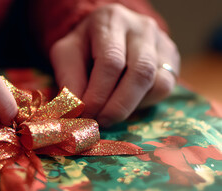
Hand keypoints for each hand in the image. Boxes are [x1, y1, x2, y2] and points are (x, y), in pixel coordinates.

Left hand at [50, 3, 179, 126]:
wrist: (104, 33)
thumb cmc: (83, 46)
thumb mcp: (66, 55)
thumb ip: (69, 80)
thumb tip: (76, 111)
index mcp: (111, 21)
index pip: (111, 61)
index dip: (98, 94)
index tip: (85, 115)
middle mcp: (142, 28)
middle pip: (140, 72)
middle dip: (118, 106)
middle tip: (99, 123)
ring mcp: (161, 42)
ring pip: (158, 83)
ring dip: (130, 108)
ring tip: (108, 116)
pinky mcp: (172, 58)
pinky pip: (165, 88)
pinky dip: (143, 103)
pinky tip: (125, 105)